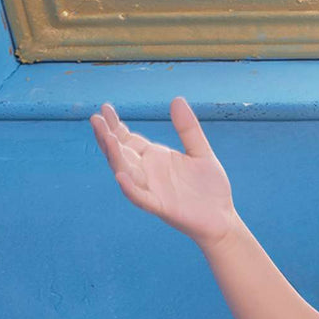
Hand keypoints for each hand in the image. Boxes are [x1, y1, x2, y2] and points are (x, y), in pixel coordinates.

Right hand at [90, 97, 240, 249]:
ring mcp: (152, 190)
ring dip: (115, 157)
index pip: (128, 140)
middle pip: (120, 153)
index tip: (105, 108)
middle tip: (95, 119)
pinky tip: (121, 177)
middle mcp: (148, 173)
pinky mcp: (161, 207)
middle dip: (107, 137)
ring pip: (126, 173)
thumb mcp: (201, 152)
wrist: (223, 218)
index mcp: (155, 158)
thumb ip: (188, 129)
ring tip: (107, 138)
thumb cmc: (210, 188)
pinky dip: (130, 189)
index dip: (116, 125)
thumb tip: (177, 99)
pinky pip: (141, 198)